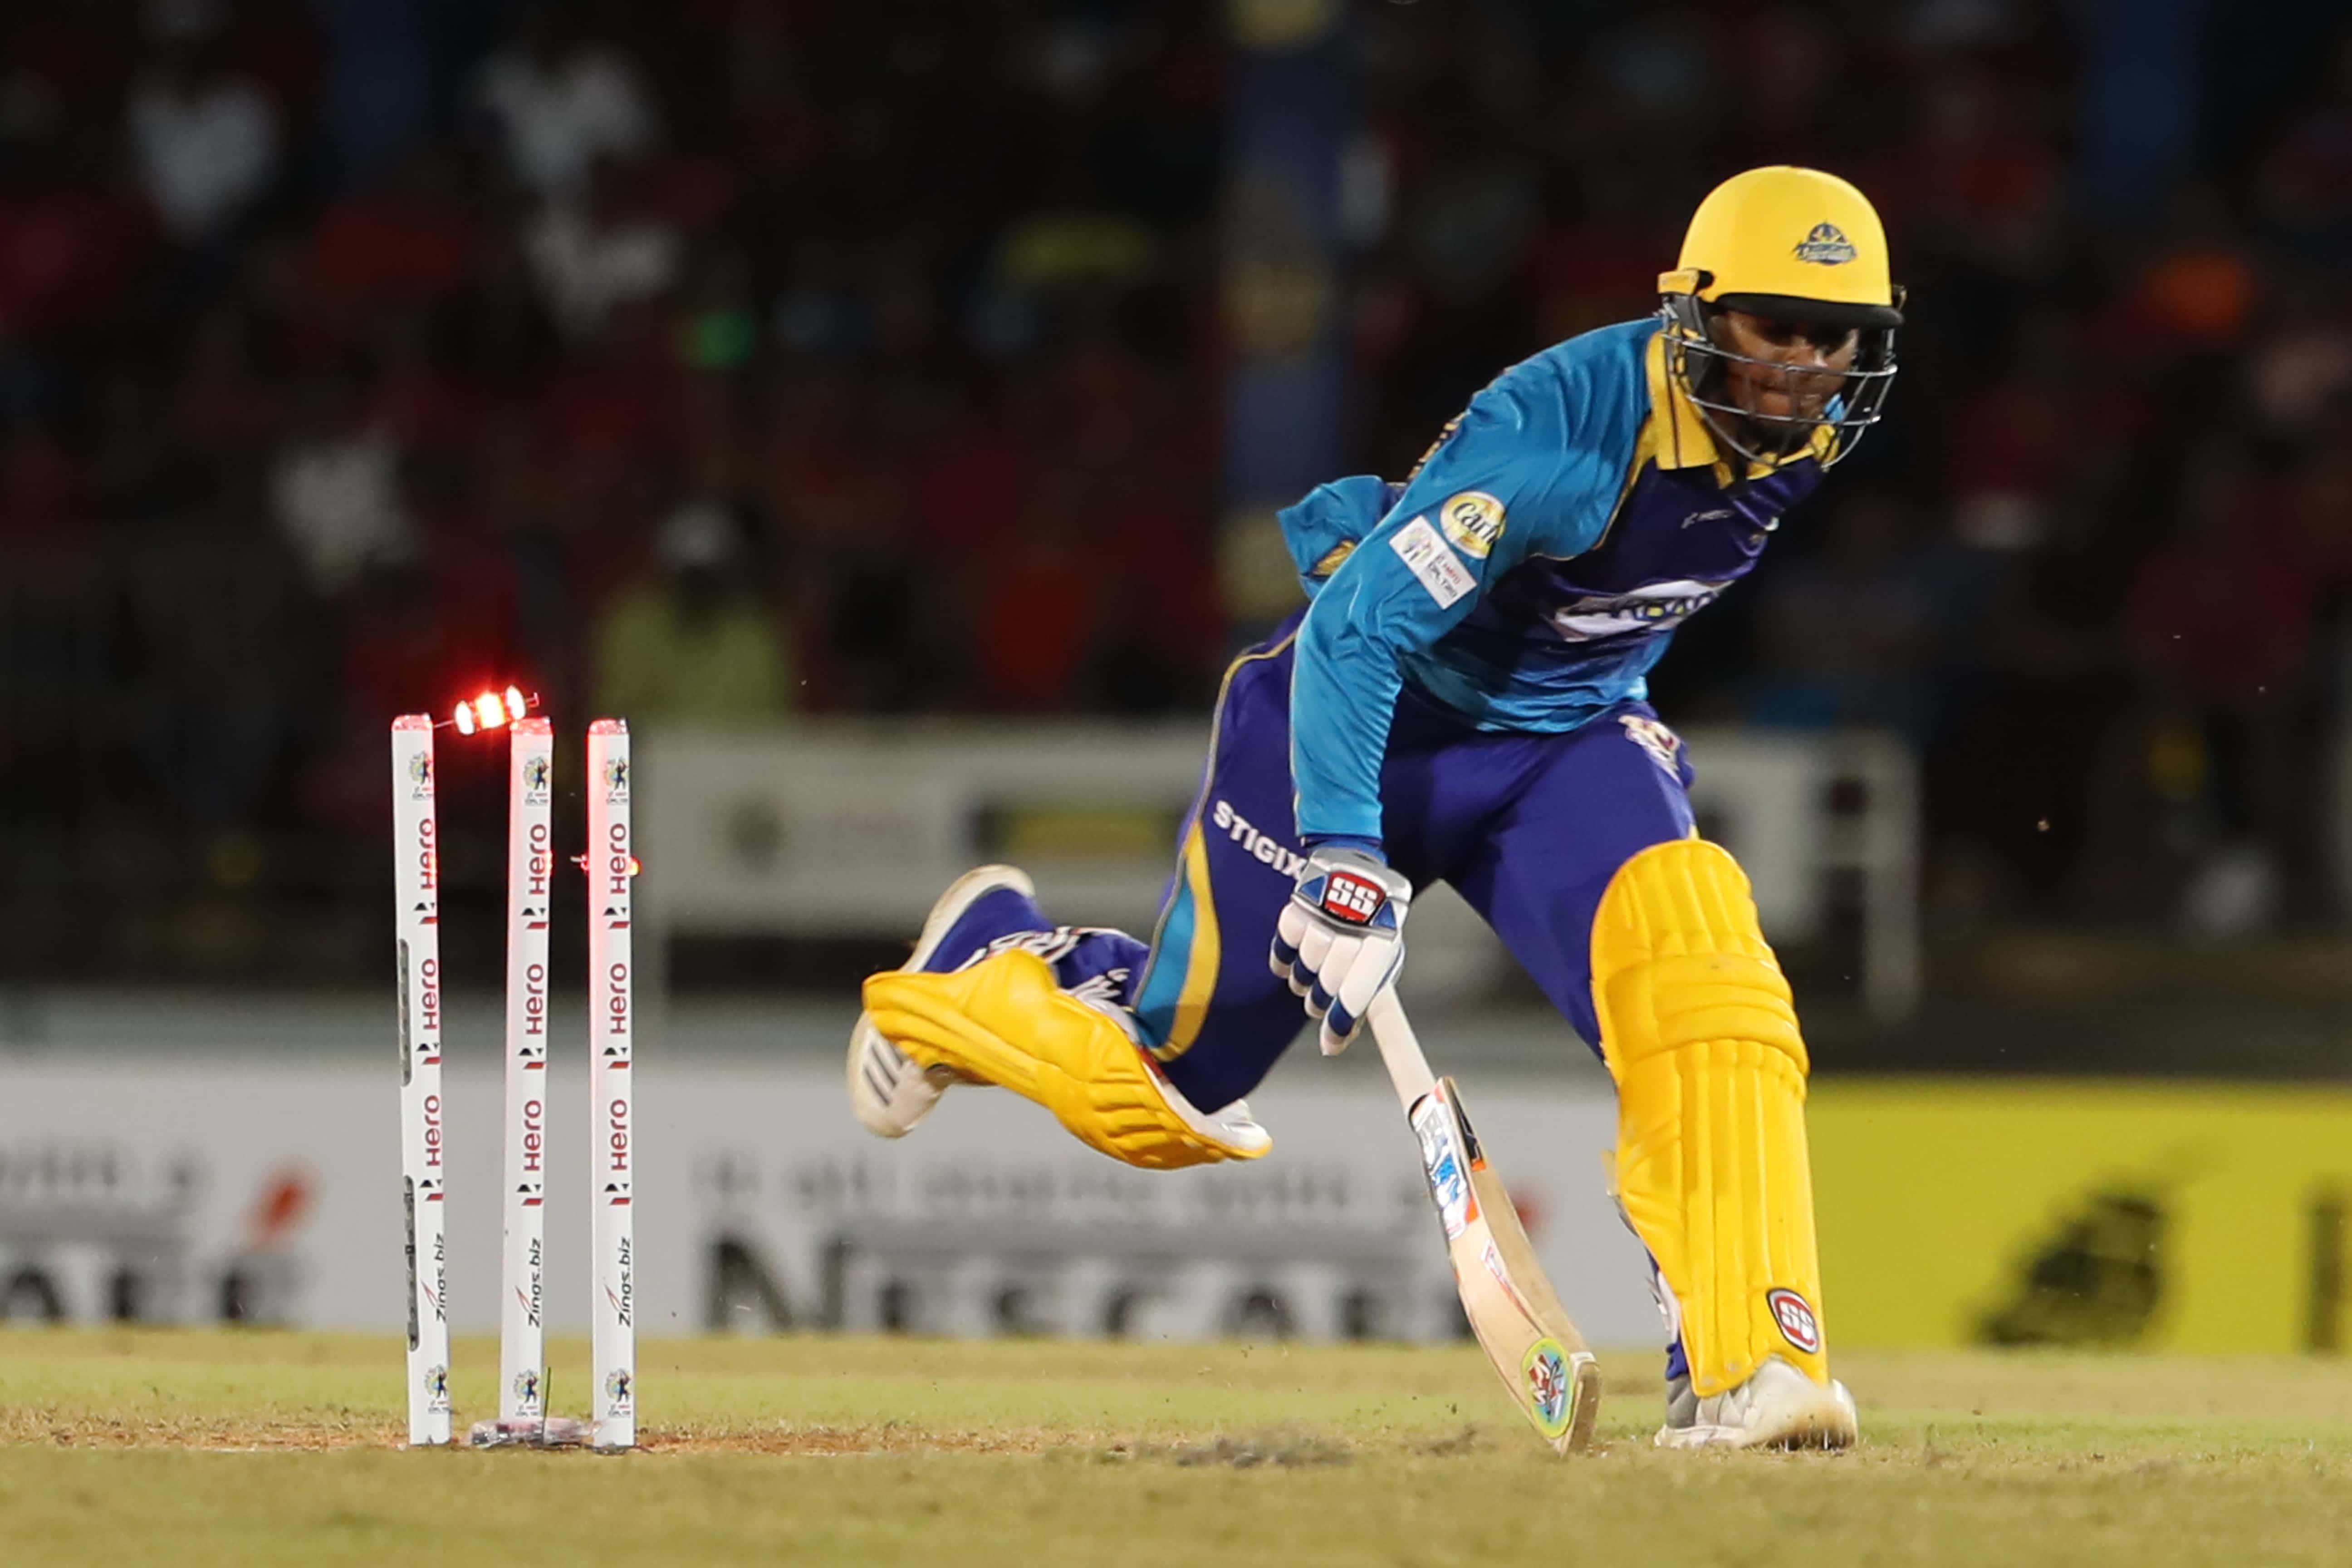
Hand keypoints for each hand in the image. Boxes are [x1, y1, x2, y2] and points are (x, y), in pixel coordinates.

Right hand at [1269, 847, 1410, 1055]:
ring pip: (1302, 974)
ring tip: (1318, 963)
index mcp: (1380, 944)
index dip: (1340, 1025)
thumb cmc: (1371, 920)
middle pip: (1326, 988)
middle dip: (1324, 1001)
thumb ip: (1367, 992)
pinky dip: (1287, 960)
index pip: (1356, 995)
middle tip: (1326, 995)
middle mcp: (1350, 931)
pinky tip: (1300, 950)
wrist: (1353, 869)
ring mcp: (1320, 921)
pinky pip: (1282, 955)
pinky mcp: (1295, 913)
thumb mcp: (1384, 952)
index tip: (1331, 1045)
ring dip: (1308, 978)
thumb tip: (1339, 1039)